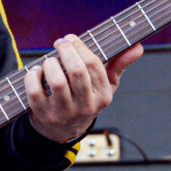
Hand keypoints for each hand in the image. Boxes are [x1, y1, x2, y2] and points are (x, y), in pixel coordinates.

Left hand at [25, 35, 143, 143]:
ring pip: (57, 81)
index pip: (94, 64)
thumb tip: (138, 47)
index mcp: (103, 95)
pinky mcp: (44, 115)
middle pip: (77, 71)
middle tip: (59, 43)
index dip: (80, 46)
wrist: (64, 131)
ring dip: (50, 64)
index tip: (70, 38)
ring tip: (49, 60)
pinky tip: (35, 72)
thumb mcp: (105, 86)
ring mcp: (64, 112)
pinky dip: (32, 77)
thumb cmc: (86, 100)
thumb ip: (120, 65)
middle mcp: (85, 106)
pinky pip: (35, 92)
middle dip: (65, 51)